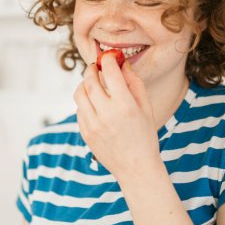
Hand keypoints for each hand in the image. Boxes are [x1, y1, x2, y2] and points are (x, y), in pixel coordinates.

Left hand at [73, 55, 158, 180]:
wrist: (136, 167)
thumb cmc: (145, 136)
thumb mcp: (145, 108)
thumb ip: (134, 83)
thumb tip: (123, 64)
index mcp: (124, 106)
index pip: (110, 72)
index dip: (108, 60)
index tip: (109, 57)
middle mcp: (106, 114)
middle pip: (90, 80)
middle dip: (92, 69)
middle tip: (96, 67)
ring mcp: (93, 125)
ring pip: (79, 94)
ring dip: (84, 84)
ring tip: (93, 84)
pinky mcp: (85, 133)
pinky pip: (79, 110)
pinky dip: (85, 102)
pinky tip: (94, 104)